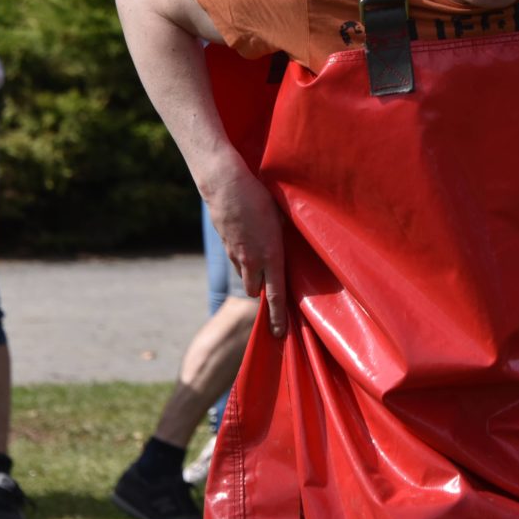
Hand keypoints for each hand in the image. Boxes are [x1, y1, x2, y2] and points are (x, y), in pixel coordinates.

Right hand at [205, 166, 287, 337]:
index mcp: (271, 255)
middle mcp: (252, 260)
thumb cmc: (259, 196)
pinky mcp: (226, 245)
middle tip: (272, 299)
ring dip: (253, 277)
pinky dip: (244, 261)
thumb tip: (293, 243)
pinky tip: (250, 246)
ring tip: (262, 268)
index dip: (278, 316)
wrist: (225, 185)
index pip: (276, 294)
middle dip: (264, 295)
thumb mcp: (282, 215)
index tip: (280, 333)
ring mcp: (236, 254)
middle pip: (257, 290)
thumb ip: (287, 235)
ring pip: (246, 276)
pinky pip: (237, 261)